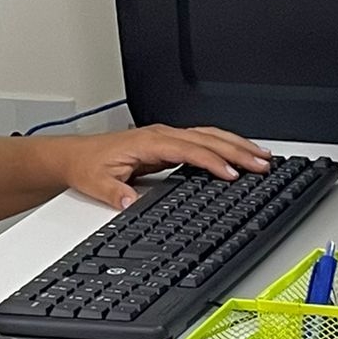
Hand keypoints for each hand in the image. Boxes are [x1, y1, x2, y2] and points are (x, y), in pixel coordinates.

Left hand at [51, 125, 271, 210]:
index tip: (233, 173)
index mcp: (147, 143)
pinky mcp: (168, 144)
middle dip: (236, 150)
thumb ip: (115, 194)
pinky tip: (239, 153)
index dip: (212, 161)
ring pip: (208, 136)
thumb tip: (131, 203)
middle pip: (206, 138)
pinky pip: (202, 140)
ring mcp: (165, 137)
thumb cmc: (88, 166)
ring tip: (262, 156)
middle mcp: (160, 135)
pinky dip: (224, 145)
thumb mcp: (97, 183)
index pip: (188, 150)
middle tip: (263, 163)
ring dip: (236, 144)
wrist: (75, 155)